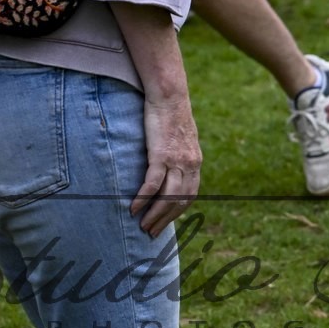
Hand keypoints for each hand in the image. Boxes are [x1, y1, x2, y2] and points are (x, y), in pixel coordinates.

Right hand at [132, 94, 201, 236]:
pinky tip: (133, 208)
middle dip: (165, 219)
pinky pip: (152, 184)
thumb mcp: (180, 138)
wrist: (170, 94)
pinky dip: (143, 198)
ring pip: (167, 196)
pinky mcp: (161, 155)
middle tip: (151, 232)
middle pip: (179, 201)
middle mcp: (190, 164)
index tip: (165, 222)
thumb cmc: (170, 114)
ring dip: (154, 214)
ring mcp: (176, 161)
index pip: (189, 195)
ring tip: (143, 226)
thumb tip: (170, 167)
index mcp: (195, 162)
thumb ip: (179, 155)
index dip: (177, 212)